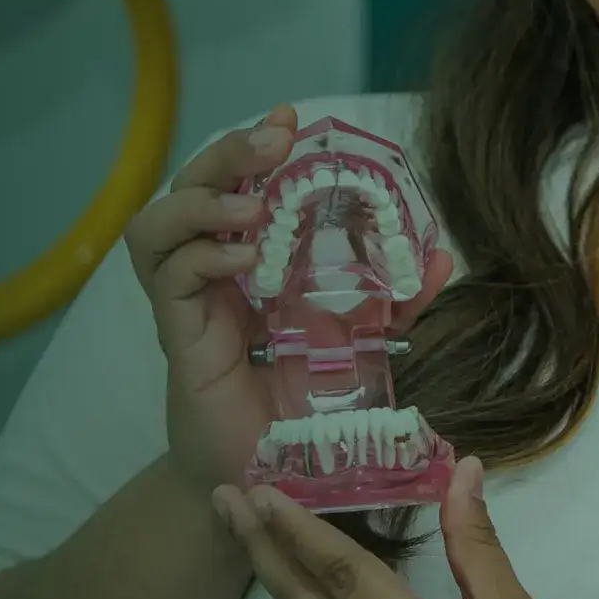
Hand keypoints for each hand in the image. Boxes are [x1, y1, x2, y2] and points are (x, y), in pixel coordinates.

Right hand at [123, 105, 454, 500]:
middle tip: (274, 142)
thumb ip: (395, 300)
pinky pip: (170, 279)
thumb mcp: (361, 341)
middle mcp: (206, 273)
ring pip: (156, 225)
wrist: (267, 478)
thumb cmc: (302, 409)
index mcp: (244, 260)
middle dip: (227, 153)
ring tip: (252, 206)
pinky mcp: (179, 338)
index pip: (232, 182)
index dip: (252, 144)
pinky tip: (244, 260)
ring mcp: (186, 304)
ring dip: (202, 201)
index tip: (290, 120)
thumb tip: (441, 254)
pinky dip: (203, 257)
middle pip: (188, 187)